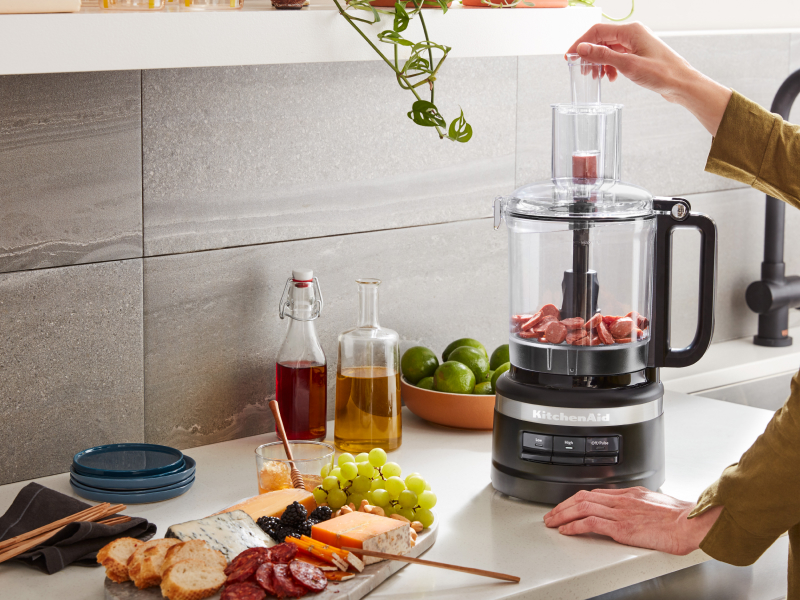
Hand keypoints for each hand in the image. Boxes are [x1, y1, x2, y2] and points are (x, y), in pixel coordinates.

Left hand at [543, 487, 722, 554]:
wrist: (691, 523)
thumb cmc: (681, 517)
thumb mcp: (657, 503)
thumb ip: (641, 504)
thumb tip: (635, 509)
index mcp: (630, 493)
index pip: (595, 492)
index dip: (577, 498)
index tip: (568, 505)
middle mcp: (621, 500)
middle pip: (583, 496)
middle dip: (563, 505)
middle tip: (551, 513)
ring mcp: (620, 512)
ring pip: (581, 507)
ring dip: (562, 514)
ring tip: (551, 522)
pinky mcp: (621, 527)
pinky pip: (590, 523)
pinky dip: (574, 526)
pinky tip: (566, 530)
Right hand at [566, 23, 731, 135]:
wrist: (682, 84)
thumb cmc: (661, 73)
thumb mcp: (627, 65)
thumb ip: (603, 55)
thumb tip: (582, 48)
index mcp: (631, 31)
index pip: (597, 31)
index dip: (581, 43)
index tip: (570, 56)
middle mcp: (633, 34)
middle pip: (602, 39)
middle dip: (590, 54)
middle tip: (581, 70)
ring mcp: (636, 44)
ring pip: (609, 49)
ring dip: (599, 62)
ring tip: (595, 76)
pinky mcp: (639, 55)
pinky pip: (617, 56)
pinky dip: (610, 66)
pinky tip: (610, 78)